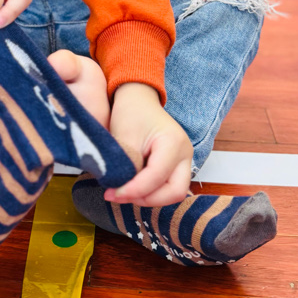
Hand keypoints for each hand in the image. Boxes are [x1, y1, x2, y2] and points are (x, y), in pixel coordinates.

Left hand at [105, 83, 192, 207]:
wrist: (138, 98)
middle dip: (147, 199)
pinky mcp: (177, 165)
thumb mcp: (124, 138)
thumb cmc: (130, 113)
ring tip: (122, 191)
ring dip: (148, 197)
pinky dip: (150, 191)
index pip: (156, 177)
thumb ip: (126, 166)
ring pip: (173, 192)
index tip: (112, 193)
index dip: (134, 190)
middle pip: (174, 192)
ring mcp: (184, 160)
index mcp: (174, 143)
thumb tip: (121, 192)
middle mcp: (185, 153)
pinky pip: (167, 186)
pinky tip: (131, 187)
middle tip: (120, 195)